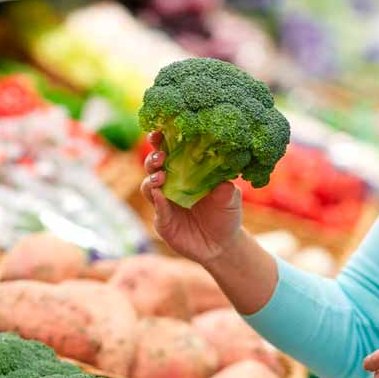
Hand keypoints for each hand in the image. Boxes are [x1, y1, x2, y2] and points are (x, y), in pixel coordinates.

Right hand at [140, 132, 242, 264]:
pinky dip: (158, 202)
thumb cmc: (226, 215)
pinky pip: (157, 210)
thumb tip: (223, 180)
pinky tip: (160, 196)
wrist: (222, 245)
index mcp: (185, 172)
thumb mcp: (230, 199)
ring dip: (151, 179)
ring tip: (161, 177)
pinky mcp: (164, 222)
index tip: (159, 132)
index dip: (161, 141)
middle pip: (153, 167)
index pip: (169, 152)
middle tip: (161, 156)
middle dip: (152, 158)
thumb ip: (225, 189)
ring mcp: (164, 204)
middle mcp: (170, 185)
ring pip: (148, 187)